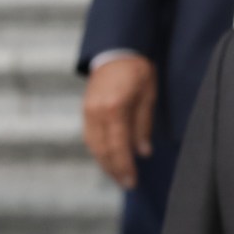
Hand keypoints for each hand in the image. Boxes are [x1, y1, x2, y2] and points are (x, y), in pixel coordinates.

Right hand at [82, 56, 158, 190]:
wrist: (116, 50)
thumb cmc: (137, 70)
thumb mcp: (147, 95)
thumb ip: (143, 124)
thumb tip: (143, 152)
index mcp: (114, 108)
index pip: (118, 146)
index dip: (124, 166)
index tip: (131, 181)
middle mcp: (96, 112)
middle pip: (102, 150)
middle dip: (114, 169)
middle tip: (126, 184)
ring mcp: (88, 111)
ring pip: (93, 145)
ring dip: (104, 162)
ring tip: (117, 175)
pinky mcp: (85, 110)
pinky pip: (90, 137)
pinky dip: (98, 151)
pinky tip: (108, 158)